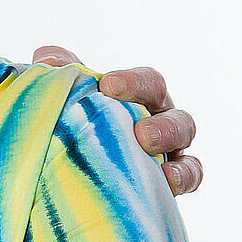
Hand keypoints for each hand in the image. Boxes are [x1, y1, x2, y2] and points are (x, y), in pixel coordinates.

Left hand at [32, 46, 200, 195]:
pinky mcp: (169, 180)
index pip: (145, 82)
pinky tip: (165, 181)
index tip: (108, 86)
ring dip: (168, 136)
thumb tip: (50, 60)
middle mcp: (155, 116)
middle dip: (155, 113)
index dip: (132, 82)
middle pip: (168, 105)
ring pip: (184, 133)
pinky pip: (190, 173)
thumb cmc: (68, 130)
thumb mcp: (60, 102)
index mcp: (135, 97)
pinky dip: (183, 175)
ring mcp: (167, 147)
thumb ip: (56, 77)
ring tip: (147, 144)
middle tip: (137, 128)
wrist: (62, 176)